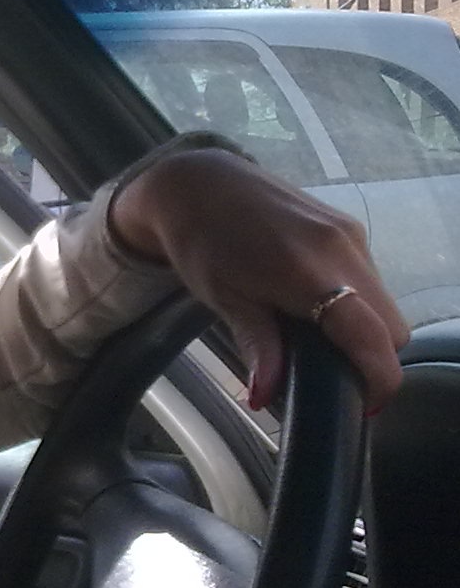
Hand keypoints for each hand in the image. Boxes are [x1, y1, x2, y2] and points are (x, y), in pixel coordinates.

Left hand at [108, 145, 409, 413]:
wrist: (197, 182)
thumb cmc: (202, 242)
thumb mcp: (224, 299)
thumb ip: (257, 346)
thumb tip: (264, 397)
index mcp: (309, 270)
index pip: (370, 333)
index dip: (378, 377)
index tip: (364, 405)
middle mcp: (343, 248)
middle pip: (391, 324)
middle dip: (374, 359)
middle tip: (336, 381)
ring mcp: (350, 233)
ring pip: (385, 301)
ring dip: (367, 331)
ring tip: (324, 349)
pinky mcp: (347, 226)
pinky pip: (371, 277)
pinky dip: (358, 304)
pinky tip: (319, 312)